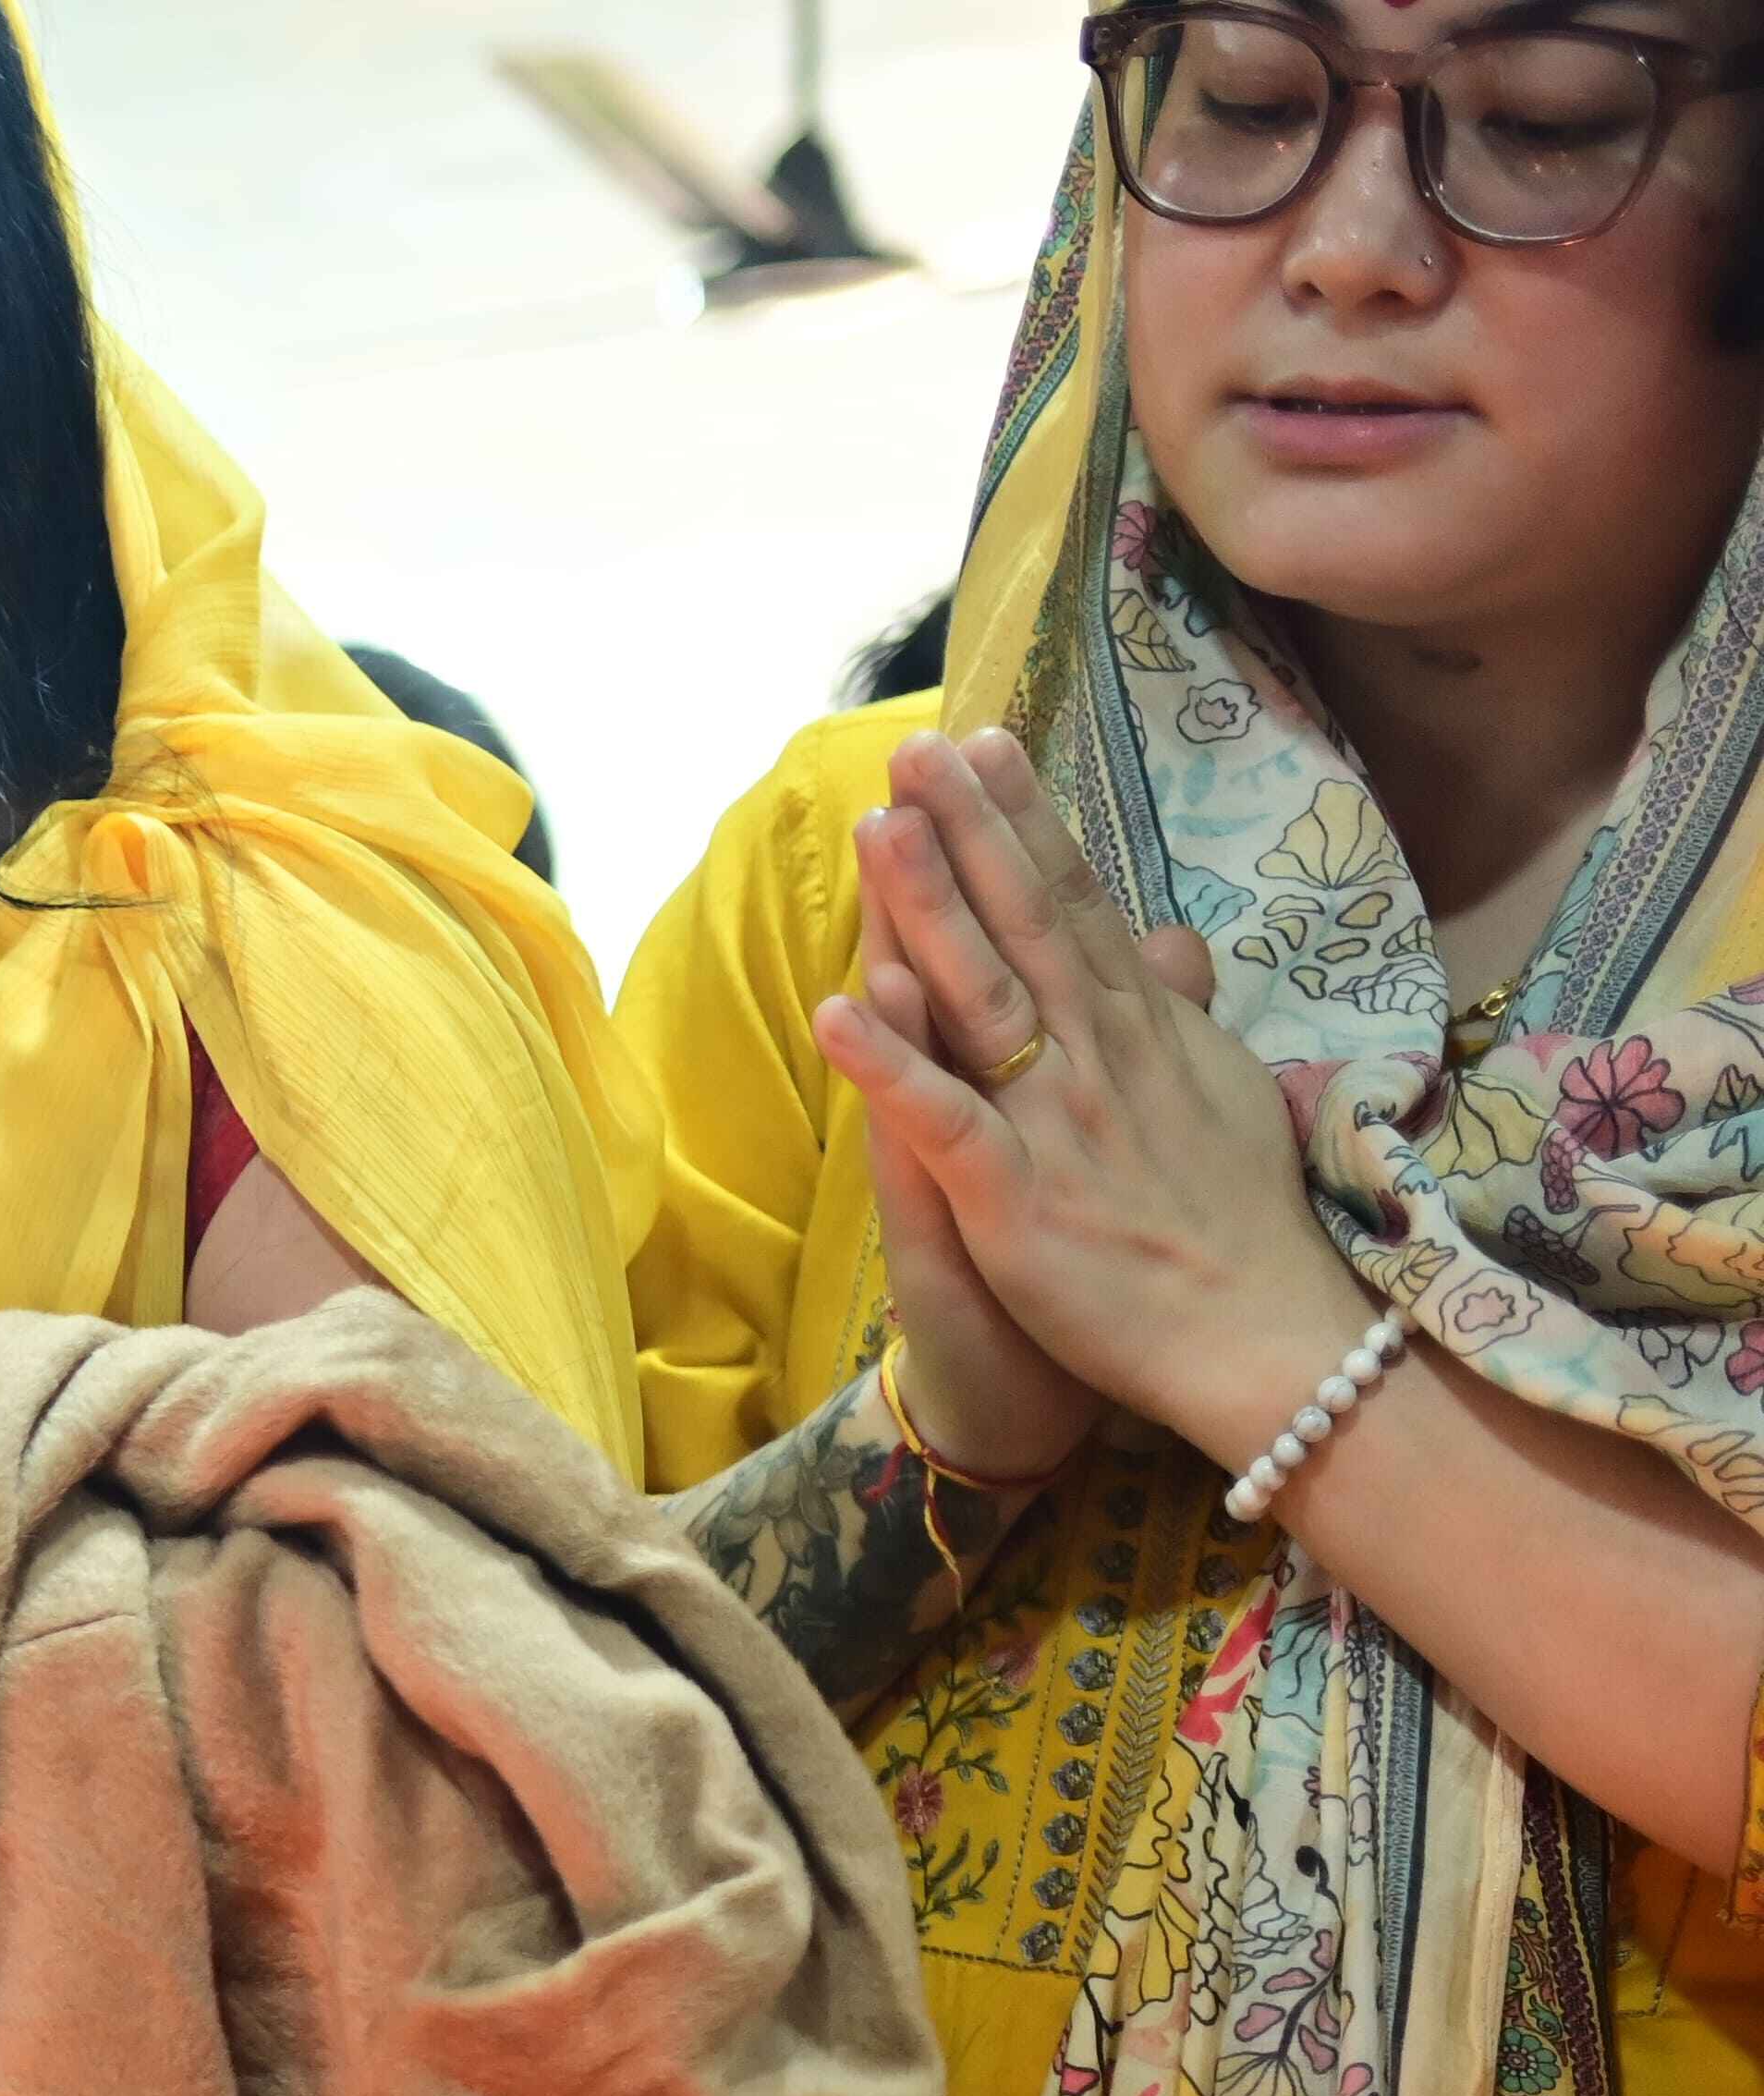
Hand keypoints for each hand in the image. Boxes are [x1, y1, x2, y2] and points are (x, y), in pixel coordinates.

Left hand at [815, 731, 1348, 1481]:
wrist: (1269, 1338)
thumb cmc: (1237, 1225)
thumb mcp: (1222, 1095)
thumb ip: (1183, 1016)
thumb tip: (1172, 944)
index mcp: (1143, 1033)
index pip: (1076, 905)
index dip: (1024, 824)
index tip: (984, 746)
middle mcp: (1101, 1057)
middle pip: (1026, 922)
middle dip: (968, 831)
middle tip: (916, 746)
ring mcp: (1058, 1123)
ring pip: (984, 995)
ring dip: (928, 909)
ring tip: (877, 828)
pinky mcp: (1017, 1200)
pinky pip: (944, 1122)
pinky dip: (892, 1067)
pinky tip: (838, 1011)